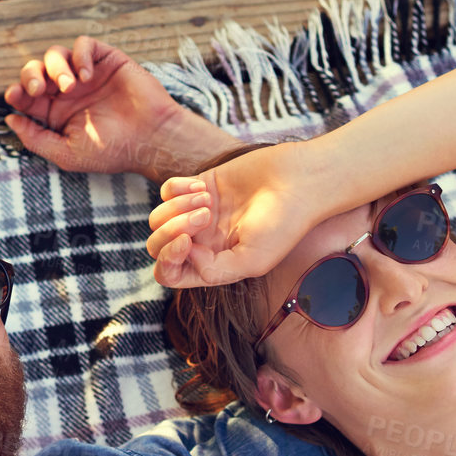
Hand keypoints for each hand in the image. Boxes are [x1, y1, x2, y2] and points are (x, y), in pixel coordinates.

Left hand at [2, 35, 235, 179]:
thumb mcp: (66, 153)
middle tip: (38, 90)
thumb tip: (10, 119)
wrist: (150, 139)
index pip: (26, 96)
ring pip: (55, 55)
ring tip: (69, 86)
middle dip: (30, 76)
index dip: (17, 92)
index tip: (15, 96)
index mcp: (56, 113)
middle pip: (35, 71)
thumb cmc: (112, 152)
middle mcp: (68, 92)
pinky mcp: (106, 60)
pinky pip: (83, 45)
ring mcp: (86, 75)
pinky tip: (86, 75)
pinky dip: (79, 55)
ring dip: (55, 67)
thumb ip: (35, 138)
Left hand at [145, 142, 322, 287]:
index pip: (170, 274)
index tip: (188, 241)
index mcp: (212, 265)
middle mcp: (201, 242)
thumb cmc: (283, 224)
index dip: (168, 261)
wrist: (298, 181)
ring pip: (158, 217)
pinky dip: (179, 188)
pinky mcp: (198, 186)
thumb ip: (213, 271)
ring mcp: (197, 214)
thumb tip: (184, 253)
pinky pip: (167, 190)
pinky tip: (205, 188)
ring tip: (207, 200)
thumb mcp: (252, 261)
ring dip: (178, 207)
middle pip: (158, 246)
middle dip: (172, 230)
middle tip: (205, 216)